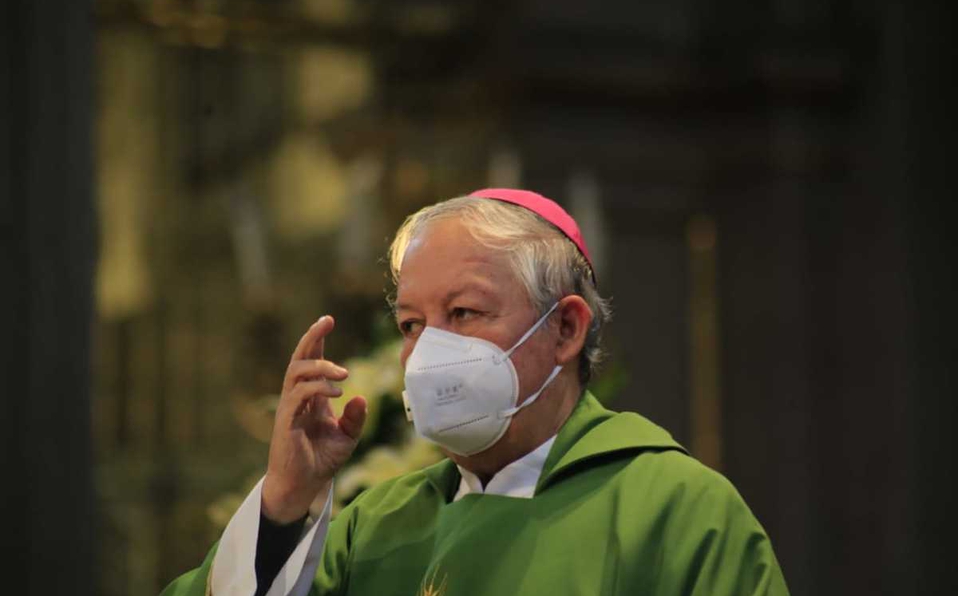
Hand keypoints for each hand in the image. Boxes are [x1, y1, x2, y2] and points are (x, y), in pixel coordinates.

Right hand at [261, 315, 366, 522]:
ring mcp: (290, 407)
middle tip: (326, 322)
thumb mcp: (347, 437)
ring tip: (343, 373)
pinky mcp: (286, 421)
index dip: (317, 340)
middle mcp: (298, 397)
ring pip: (296, 372)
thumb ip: (356, 417)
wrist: (303, 486)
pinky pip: (298, 394)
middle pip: (299, 358)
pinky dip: (317, 387)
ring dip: (320, 366)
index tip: (328, 320)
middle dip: (311, 337)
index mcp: (312, 397)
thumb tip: (361, 396)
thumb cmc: (321, 460)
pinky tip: (337, 391)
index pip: (312, 361)